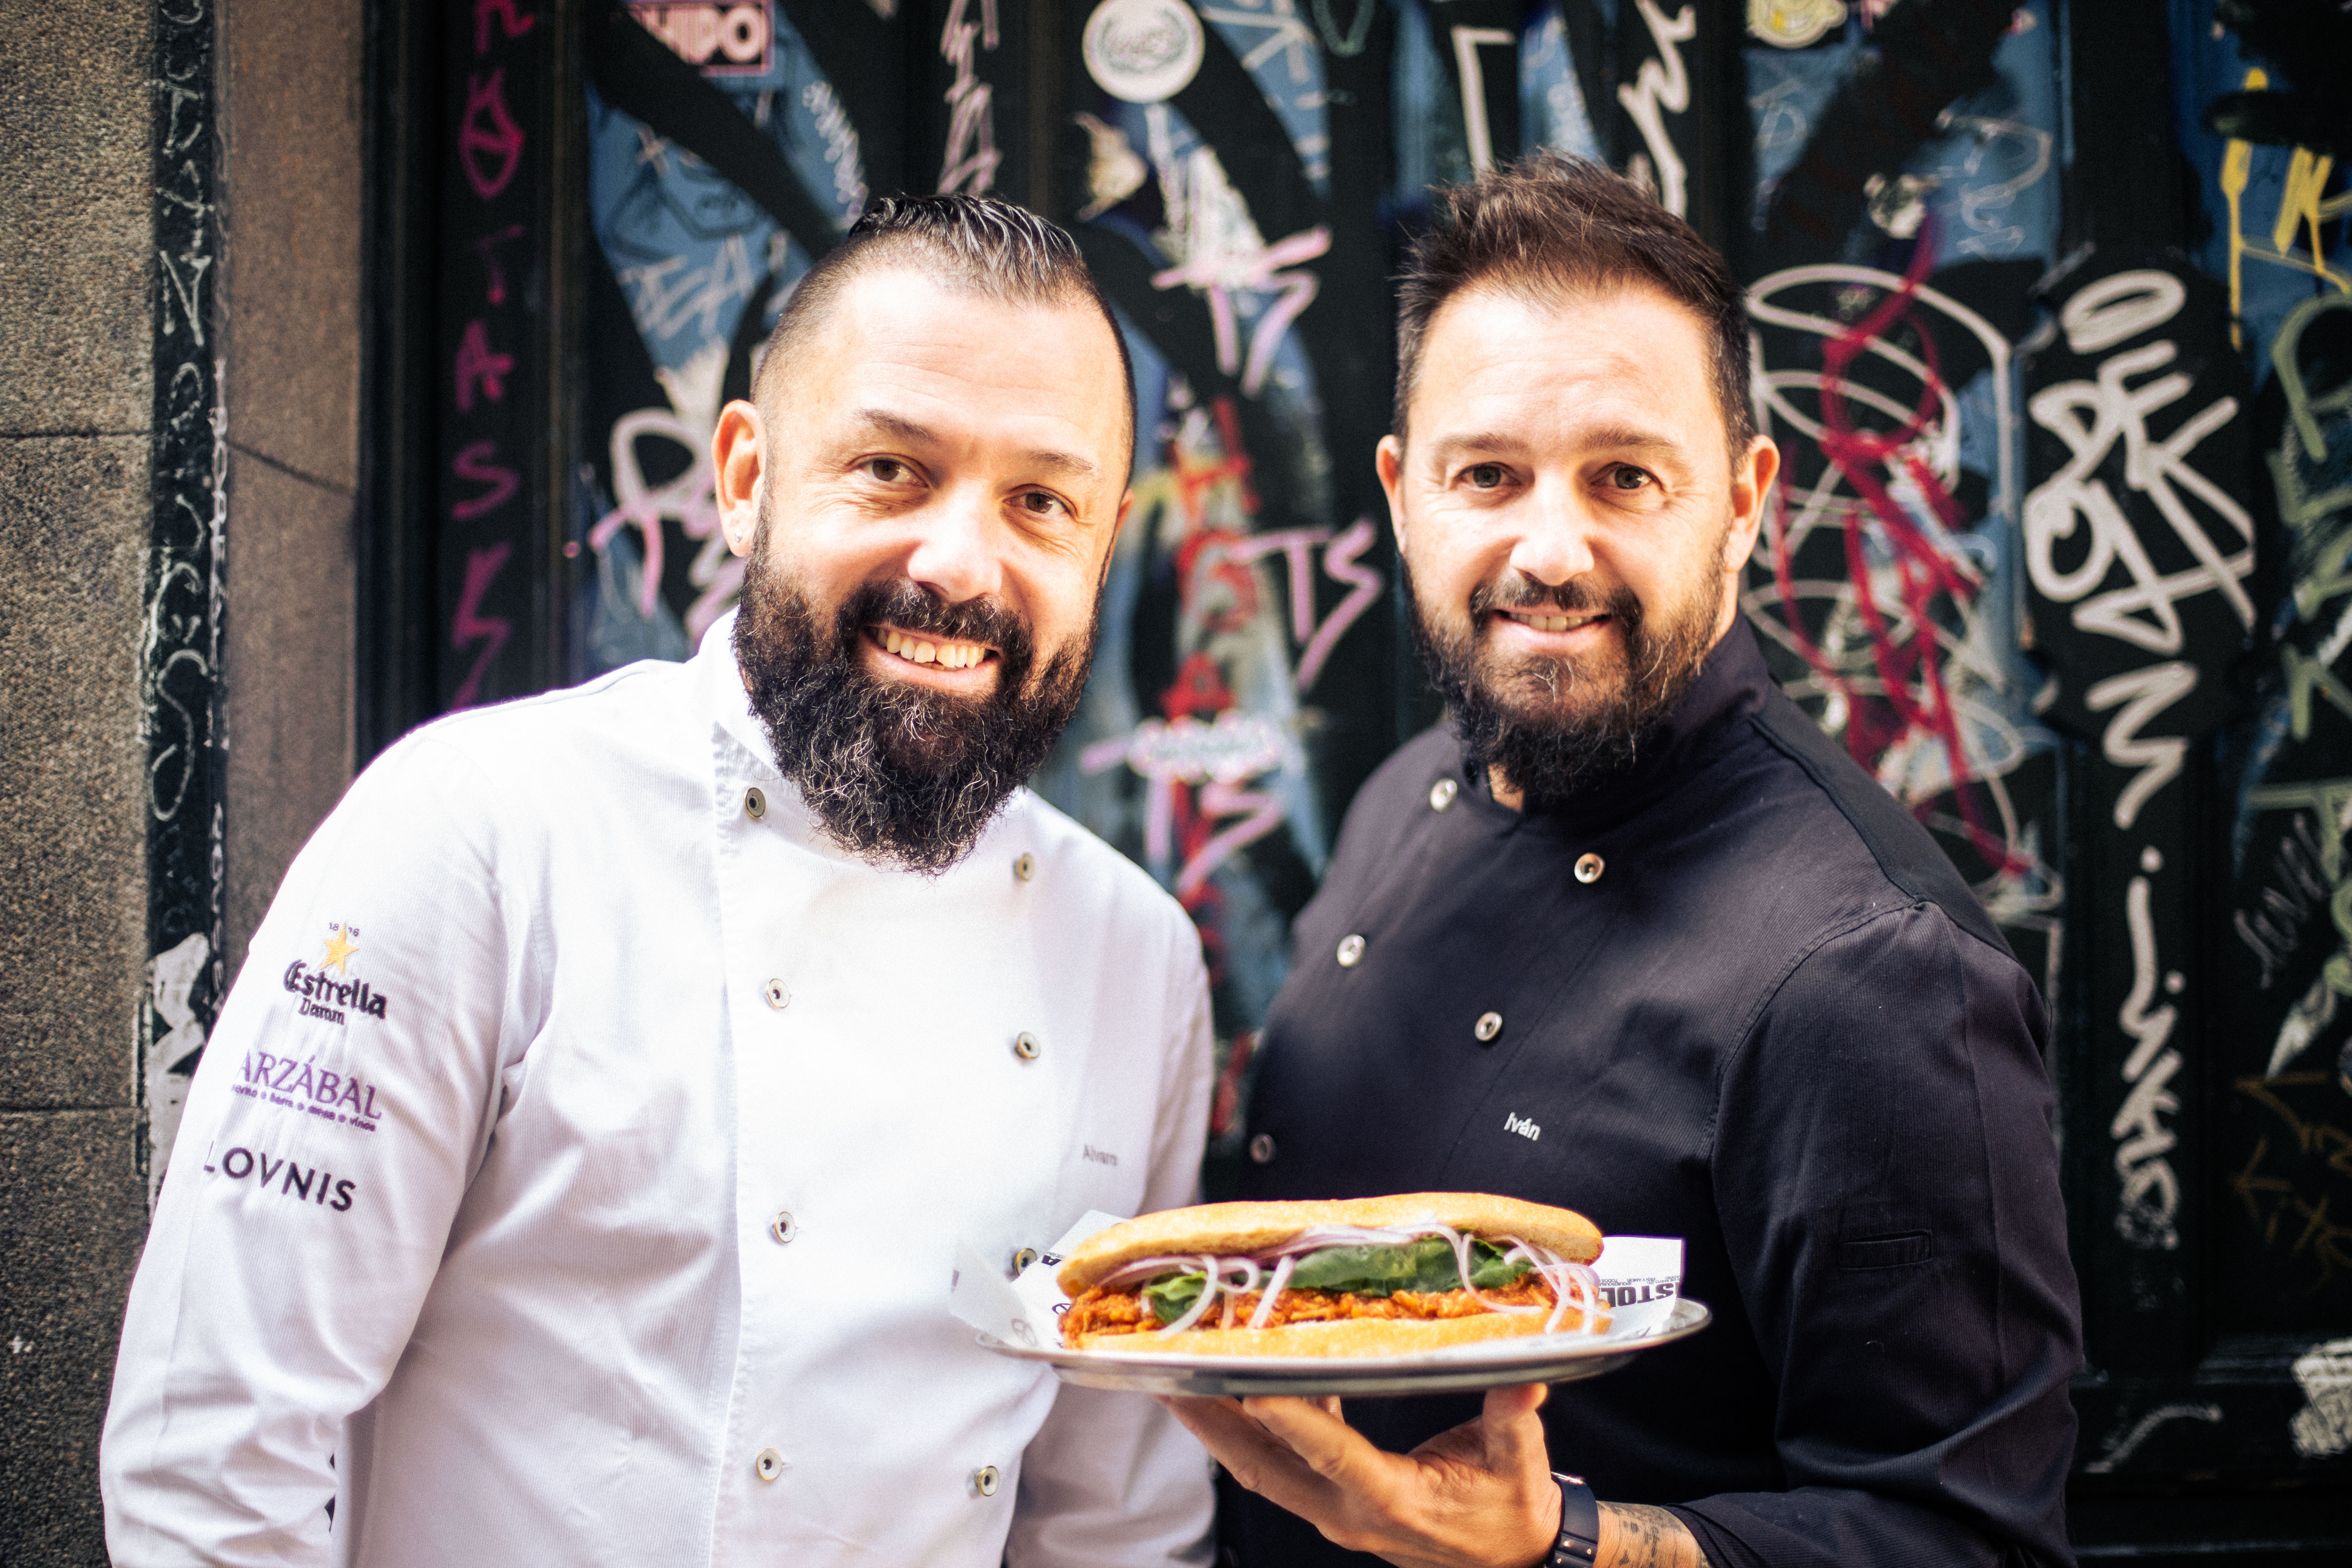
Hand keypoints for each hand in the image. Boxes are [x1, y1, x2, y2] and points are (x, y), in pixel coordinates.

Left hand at [1158, 1385, 1561, 1567]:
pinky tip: (1240, 1374)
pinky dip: (1252, 1423)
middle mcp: (1349, 1511)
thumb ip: (1513, 1419)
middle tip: (1167, 1374)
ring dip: (1216, 1424)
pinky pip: (1279, 1460)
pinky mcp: (1331, 1500)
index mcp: (1393, 1501)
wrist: (1512, 1557)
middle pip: (1266, 1466)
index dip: (1293, 1423)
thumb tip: (1527, 1379)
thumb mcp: (1521, 1465)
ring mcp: (1333, 1510)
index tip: (1248, 1387)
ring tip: (1174, 1375)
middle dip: (1213, 1422)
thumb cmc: (1513, 1509)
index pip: (1333, 1457)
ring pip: (1260, 1465)